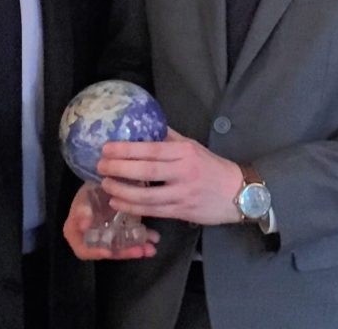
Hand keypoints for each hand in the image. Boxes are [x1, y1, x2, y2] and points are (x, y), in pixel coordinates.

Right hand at [62, 184, 159, 259]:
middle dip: (125, 252)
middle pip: (108, 251)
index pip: (85, 250)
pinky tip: (154, 236)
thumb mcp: (83, 198)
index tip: (109, 252)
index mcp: (77, 234)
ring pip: (122, 246)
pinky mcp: (123, 230)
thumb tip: (83, 225)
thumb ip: (82, 211)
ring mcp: (109, 236)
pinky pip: (132, 236)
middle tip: (140, 251)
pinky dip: (143, 237)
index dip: (96, 253)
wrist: (104, 181)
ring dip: (137, 247)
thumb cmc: (89, 191)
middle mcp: (94, 239)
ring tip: (151, 248)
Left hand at [97, 128, 243, 225]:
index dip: (126, 149)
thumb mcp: (193, 146)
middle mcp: (183, 172)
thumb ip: (169, 138)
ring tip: (105, 185)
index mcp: (185, 152)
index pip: (151, 149)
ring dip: (122, 191)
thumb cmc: (211, 167)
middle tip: (100, 166)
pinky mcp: (181, 211)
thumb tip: (145, 126)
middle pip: (146, 171)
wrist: (238, 192)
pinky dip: (132, 207)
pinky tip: (118, 202)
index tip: (106, 148)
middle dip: (119, 168)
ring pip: (146, 195)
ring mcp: (182, 193)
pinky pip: (152, 210)